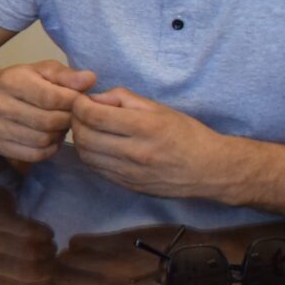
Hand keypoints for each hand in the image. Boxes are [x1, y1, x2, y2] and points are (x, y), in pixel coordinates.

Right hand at [0, 59, 95, 163]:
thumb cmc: (21, 81)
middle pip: (48, 121)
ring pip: (42, 140)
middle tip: (70, 115)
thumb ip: (67, 75)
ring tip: (59, 125)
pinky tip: (50, 138)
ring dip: (59, 135)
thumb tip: (90, 80)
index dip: (72, 102)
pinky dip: (49, 149)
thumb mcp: (43, 70)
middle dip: (67, 119)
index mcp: (11, 81)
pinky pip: (34, 155)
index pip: (52, 98)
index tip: (78, 101)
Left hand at [0, 209, 58, 284]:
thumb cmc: (0, 247)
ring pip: (29, 251)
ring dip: (48, 250)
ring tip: (52, 247)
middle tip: (56, 262)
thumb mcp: (5, 270)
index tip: (55, 282)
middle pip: (27, 272)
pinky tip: (49, 234)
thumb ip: (24, 283)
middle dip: (49, 268)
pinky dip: (43, 232)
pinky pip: (26, 228)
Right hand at [46, 227, 169, 284]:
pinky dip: (78, 243)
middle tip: (55, 268)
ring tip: (73, 255)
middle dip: (54, 274)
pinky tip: (85, 244)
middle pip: (63, 281)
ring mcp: (116, 264)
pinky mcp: (120, 241)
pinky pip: (81, 242)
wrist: (201, 263)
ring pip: (69, 259)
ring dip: (66, 257)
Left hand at [70, 88, 238, 200]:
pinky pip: (97, 169)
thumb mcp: (159, 108)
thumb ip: (124, 99)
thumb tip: (95, 98)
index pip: (95, 116)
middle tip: (81, 113)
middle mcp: (136, 152)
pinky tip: (98, 146)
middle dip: (75, 121)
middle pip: (85, 137)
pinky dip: (90, 155)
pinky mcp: (128, 186)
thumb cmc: (186, 134)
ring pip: (86, 156)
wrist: (210, 170)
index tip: (81, 100)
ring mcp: (130, 173)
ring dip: (80, 139)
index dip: (80, 105)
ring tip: (89, 129)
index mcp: (145, 128)